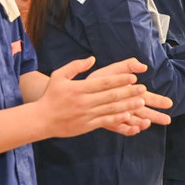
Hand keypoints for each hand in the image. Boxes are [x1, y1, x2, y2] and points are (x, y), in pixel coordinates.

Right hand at [37, 57, 171, 137]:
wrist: (41, 120)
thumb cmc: (51, 96)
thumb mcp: (59, 76)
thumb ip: (75, 66)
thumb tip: (92, 59)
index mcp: (79, 88)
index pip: (103, 83)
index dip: (119, 80)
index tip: (133, 77)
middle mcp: (84, 102)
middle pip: (110, 96)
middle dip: (128, 92)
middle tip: (143, 89)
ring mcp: (86, 115)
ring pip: (111, 109)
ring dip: (128, 105)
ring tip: (141, 102)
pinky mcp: (87, 125)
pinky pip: (105, 121)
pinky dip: (118, 118)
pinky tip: (129, 116)